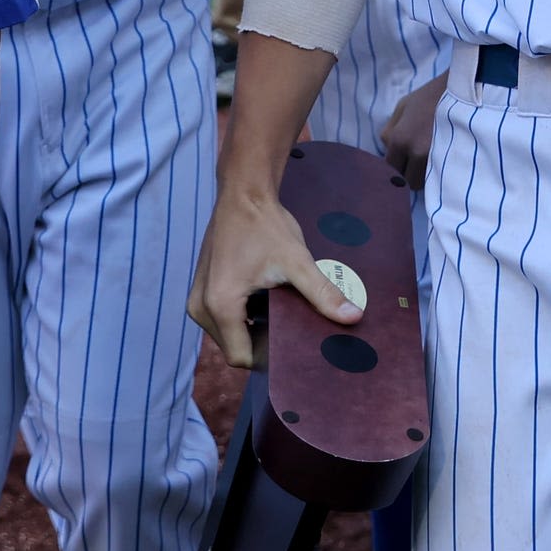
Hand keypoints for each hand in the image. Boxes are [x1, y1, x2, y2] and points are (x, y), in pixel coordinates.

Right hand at [187, 186, 360, 369]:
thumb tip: (353, 317)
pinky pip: (222, 320)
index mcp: (220, 305)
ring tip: (279, 314)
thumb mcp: (297, 261)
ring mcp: (197, 299)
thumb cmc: (266, 225)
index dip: (269, 357)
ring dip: (251, 331)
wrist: (243, 194)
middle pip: (234, 348)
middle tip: (290, 328)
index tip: (293, 343)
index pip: (242, 357)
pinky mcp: (201, 290)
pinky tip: (264, 304)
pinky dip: (241, 318)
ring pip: (227, 335)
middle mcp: (201, 307)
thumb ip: (322, 293)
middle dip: (261, 344)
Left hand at [379, 78, 443, 187]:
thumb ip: (389, 130)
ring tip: (426, 161)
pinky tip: (437, 161)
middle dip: (408, 174)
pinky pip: (437, 176)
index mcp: (400, 139)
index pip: (390, 167)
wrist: (460, 92)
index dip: (393, 166)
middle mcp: (416, 152)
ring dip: (422, 175)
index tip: (399, 161)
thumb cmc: (429, 96)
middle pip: (406, 180)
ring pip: (423, 182)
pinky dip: (435, 173)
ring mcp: (435, 157)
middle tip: (413, 163)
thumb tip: (388, 150)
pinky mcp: (451, 159)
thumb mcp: (402, 106)